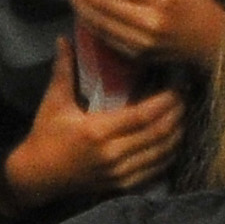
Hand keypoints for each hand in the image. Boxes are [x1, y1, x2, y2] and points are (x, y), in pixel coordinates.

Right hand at [0, 39, 187, 212]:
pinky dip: (168, 156)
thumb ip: (64, 69)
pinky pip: (154, 171)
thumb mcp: (54, 101)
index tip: (177, 88)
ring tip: (184, 117)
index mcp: (97, 130)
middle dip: (176, 116)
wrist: (38, 176)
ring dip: (176, 135)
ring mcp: (119, 172)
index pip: (142, 116)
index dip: (164, 103)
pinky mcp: (122, 185)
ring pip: (160, 154)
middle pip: (157, 134)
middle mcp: (112, 153)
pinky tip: (174, 142)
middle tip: (186, 98)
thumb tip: (64, 38)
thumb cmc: (46, 135)